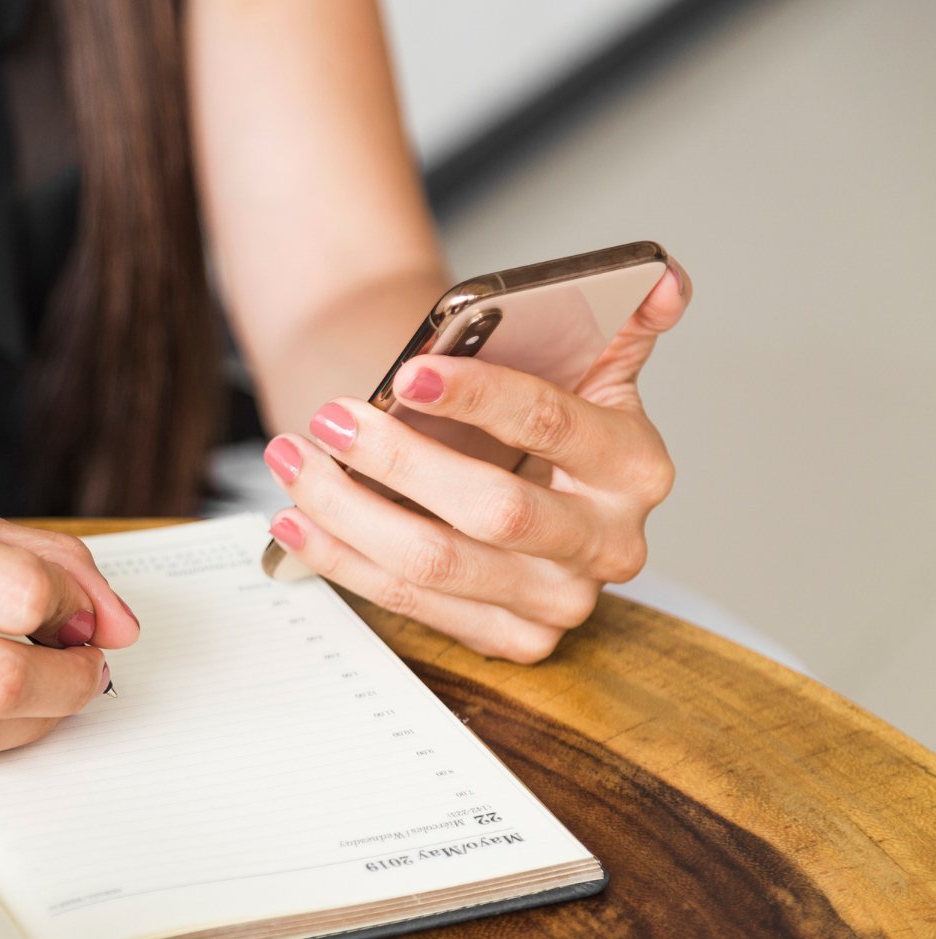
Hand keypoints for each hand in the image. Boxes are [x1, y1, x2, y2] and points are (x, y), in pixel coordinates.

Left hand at [262, 260, 690, 662]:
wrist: (517, 483)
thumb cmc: (533, 418)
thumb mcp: (584, 364)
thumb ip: (618, 317)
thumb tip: (665, 279)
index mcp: (634, 465)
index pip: (551, 425)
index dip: (478, 396)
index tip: (407, 371)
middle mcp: (608, 543)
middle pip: (493, 509)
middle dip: (399, 460)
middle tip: (329, 419)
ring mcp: (560, 600)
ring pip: (437, 564)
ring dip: (349, 512)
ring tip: (293, 460)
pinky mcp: (513, 639)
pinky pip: (410, 604)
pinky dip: (343, 560)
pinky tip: (297, 521)